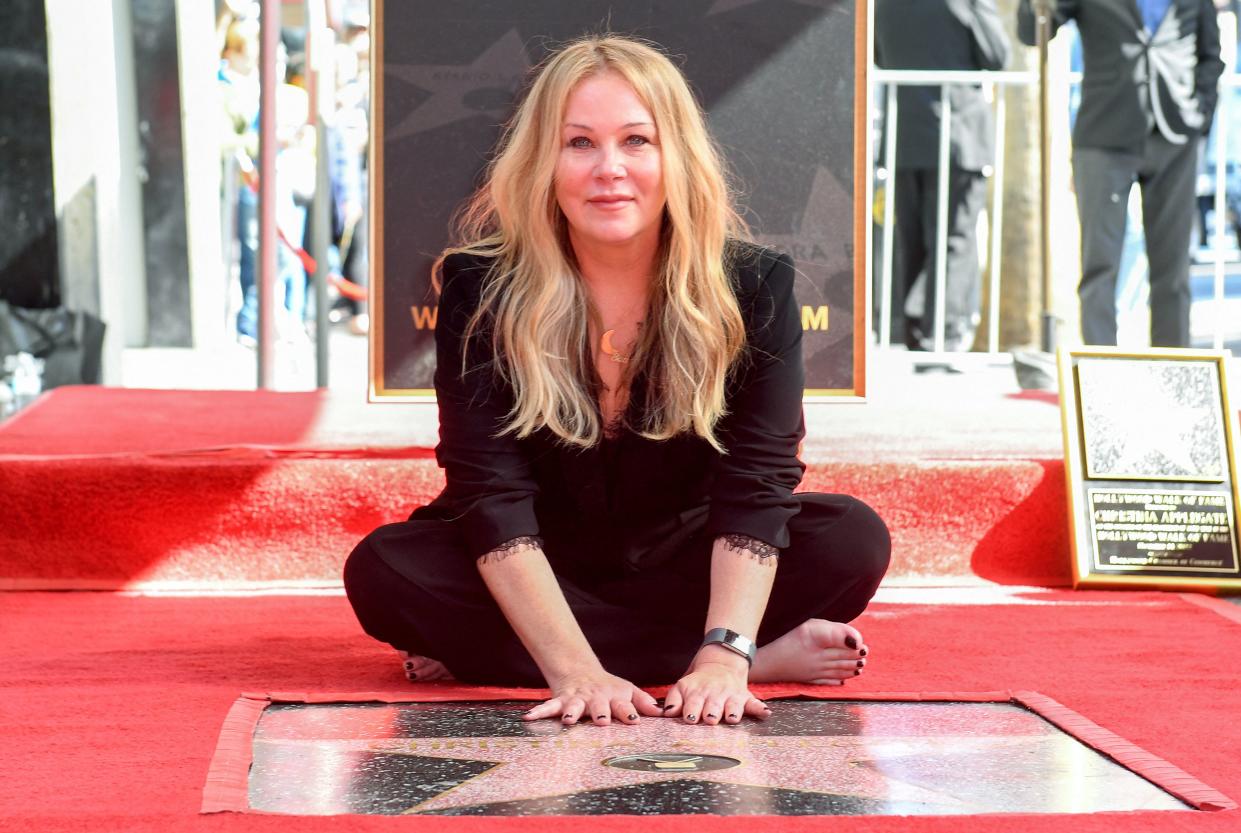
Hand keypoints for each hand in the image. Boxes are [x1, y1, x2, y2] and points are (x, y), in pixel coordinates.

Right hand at [523, 668, 661, 726]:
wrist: (581, 671)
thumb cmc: (608, 687)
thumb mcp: (628, 691)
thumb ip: (644, 702)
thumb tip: (663, 712)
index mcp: (614, 697)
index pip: (624, 705)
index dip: (629, 712)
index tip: (634, 720)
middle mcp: (596, 698)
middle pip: (599, 705)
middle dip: (600, 712)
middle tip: (602, 720)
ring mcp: (577, 699)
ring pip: (574, 706)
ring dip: (571, 712)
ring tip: (567, 720)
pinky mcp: (561, 700)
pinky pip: (548, 706)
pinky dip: (539, 712)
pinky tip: (529, 718)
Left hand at [663, 646, 770, 724]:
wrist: (721, 660)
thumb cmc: (698, 682)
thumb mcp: (682, 685)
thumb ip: (673, 699)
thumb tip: (666, 713)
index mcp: (697, 692)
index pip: (693, 704)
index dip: (691, 711)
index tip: (690, 718)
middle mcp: (715, 695)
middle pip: (713, 707)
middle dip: (711, 713)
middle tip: (710, 719)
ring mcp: (731, 696)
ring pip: (733, 707)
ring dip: (732, 712)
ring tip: (731, 717)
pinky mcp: (746, 697)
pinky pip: (755, 703)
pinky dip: (760, 708)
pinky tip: (765, 712)